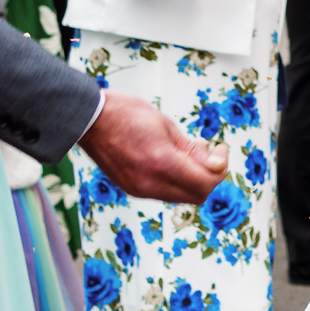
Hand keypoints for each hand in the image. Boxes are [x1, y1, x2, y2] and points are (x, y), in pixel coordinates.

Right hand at [80, 92, 228, 204]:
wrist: (89, 120)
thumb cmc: (125, 113)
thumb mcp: (165, 124)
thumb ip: (190, 149)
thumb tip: (212, 163)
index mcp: (161, 163)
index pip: (205, 183)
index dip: (220, 169)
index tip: (220, 150)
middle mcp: (150, 183)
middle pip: (197, 196)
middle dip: (209, 177)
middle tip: (209, 153)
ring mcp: (139, 189)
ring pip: (182, 197)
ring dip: (193, 180)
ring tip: (187, 153)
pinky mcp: (131, 189)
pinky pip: (165, 192)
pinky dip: (176, 181)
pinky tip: (171, 160)